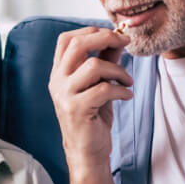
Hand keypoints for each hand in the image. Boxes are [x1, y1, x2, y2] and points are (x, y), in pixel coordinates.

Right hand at [48, 27, 132, 166]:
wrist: (87, 152)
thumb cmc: (92, 119)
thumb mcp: (98, 85)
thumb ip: (105, 62)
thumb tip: (117, 40)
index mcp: (59, 73)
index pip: (66, 39)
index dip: (91, 31)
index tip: (115, 35)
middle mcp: (57, 81)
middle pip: (78, 45)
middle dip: (106, 38)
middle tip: (125, 43)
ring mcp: (64, 95)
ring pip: (93, 66)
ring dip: (118, 70)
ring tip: (127, 81)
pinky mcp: (76, 109)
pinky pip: (103, 89)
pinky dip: (121, 90)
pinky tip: (126, 96)